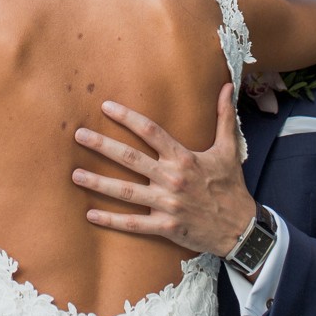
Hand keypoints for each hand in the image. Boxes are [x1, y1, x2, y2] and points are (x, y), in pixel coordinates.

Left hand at [72, 84, 255, 257]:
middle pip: (130, 159)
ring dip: (98, 182)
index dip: (127, 118)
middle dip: (102, 146)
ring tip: (75, 174)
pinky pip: (133, 223)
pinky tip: (90, 214)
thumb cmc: (231, 187)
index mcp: (184, 158)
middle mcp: (172, 179)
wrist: (241, 229)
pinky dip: (111, 220)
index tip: (106, 107)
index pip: (150, 132)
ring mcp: (167, 204)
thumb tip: (228, 86)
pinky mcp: (165, 227)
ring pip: (126, 192)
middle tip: (78, 135)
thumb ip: (224, 117)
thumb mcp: (229, 150)